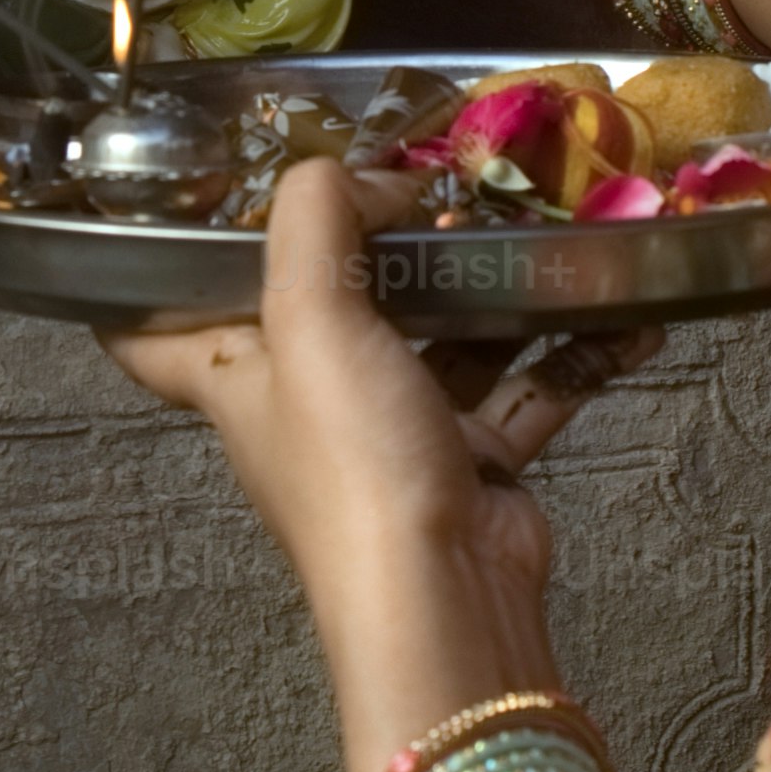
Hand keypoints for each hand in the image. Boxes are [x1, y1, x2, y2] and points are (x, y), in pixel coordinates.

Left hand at [102, 157, 646, 754]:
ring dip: (492, 289)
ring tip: (544, 226)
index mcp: (236, 374)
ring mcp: (394, 432)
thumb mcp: (309, 319)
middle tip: (429, 179)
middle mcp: (307, 401)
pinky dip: (573, 351)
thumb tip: (363, 176)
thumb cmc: (352, 460)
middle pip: (322, 307)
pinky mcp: (472, 459)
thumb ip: (317, 221)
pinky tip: (631, 316)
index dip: (140, 274)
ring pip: (438, 338)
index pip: (147, 331)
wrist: (445, 595)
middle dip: (375, 245)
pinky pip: (523, 387)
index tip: (170, 206)